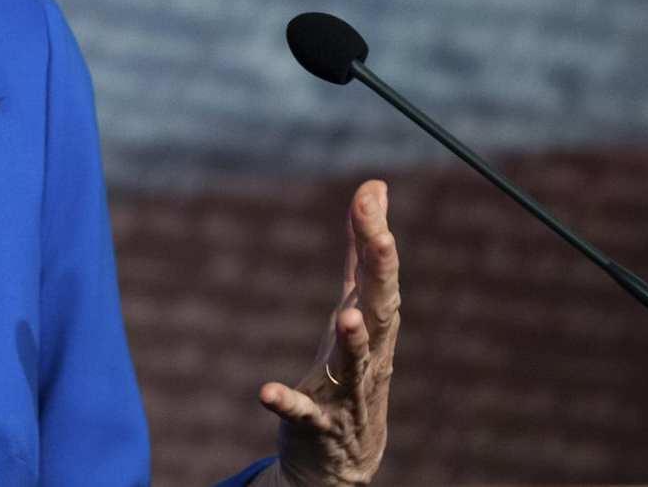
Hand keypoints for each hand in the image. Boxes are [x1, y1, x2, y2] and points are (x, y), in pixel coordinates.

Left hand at [258, 180, 399, 486]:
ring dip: (352, 342)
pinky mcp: (317, 424)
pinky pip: (303, 413)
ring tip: (346, 316)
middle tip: (382, 238)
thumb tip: (375, 188)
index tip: (369, 195)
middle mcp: (370, 357)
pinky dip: (287, 402)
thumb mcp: (354, 308)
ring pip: (355, 366)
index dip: (375, 235)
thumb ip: (359, 252)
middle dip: (381, 275)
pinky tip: (266, 392)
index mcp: (375, 325)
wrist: (342, 458)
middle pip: (381, 313)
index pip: (380, 275)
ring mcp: (346, 393)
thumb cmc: (350, 371)